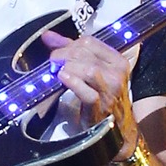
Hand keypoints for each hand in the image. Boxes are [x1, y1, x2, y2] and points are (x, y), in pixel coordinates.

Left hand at [40, 29, 137, 157]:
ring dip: (68, 68)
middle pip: (86, 53)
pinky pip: (87, 92)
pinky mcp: (103, 106)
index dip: (69, 44)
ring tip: (57, 72)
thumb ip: (70, 52)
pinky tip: (63, 79)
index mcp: (118, 60)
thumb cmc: (103, 99)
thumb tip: (48, 36)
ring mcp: (112, 90)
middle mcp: (118, 73)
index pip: (90, 42)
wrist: (117, 129)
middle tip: (52, 62)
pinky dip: (73, 83)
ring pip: (88, 69)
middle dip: (64, 55)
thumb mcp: (91, 72)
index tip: (57, 51)